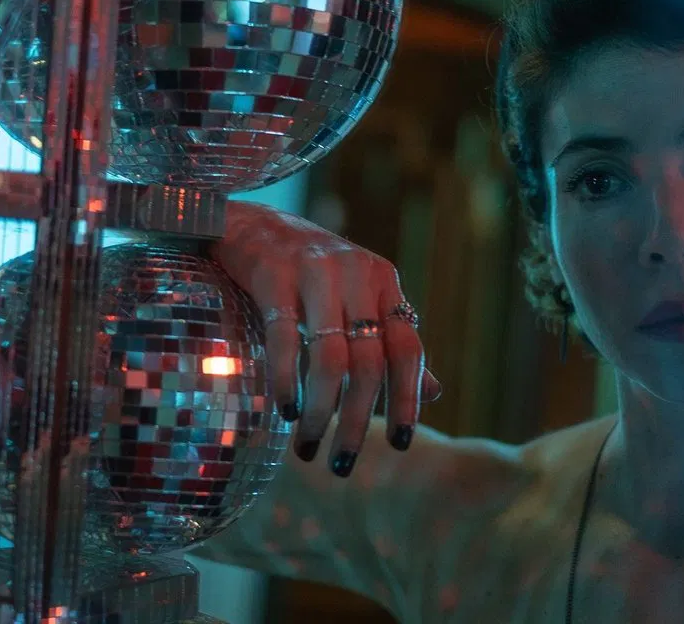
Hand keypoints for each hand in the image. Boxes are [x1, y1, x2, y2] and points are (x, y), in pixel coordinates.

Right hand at [211, 202, 440, 477]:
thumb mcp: (358, 299)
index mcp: (383, 282)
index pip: (409, 349)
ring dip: (321, 411)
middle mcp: (357, 275)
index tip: (400, 445)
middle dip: (358, 421)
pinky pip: (285, 338)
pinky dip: (288, 380)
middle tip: (341, 464)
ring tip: (307, 447)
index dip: (408, 399)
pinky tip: (285, 411)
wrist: (248, 220)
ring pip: (332, 358)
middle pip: (370, 363)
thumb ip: (392, 343)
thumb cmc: (306, 269)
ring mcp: (315, 273)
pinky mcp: (273, 275)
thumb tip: (435, 394)